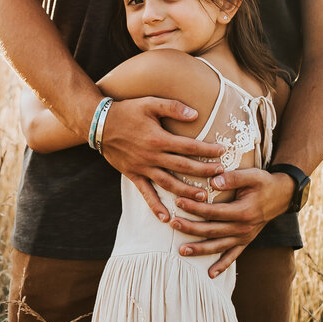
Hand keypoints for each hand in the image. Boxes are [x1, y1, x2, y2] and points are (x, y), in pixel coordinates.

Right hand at [99, 97, 229, 224]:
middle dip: (204, 172)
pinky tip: (167, 218)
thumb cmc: (127, 111)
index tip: (222, 152)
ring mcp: (143, 168)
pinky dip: (155, 207)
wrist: (99, 124)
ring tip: (203, 198)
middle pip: (184, 167)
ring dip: (186, 192)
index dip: (207, 150)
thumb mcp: (150, 103)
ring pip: (169, 183)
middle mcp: (152, 156)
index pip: (189, 146)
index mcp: (159, 138)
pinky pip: (146, 193)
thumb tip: (195, 115)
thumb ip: (173, 107)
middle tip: (221, 175)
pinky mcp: (133, 175)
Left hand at [170, 168, 294, 274]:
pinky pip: (233, 256)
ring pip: (218, 246)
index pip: (213, 212)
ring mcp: (244, 237)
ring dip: (200, 250)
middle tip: (172, 223)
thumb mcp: (252, 176)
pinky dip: (222, 266)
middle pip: (212, 231)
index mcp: (242, 211)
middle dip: (190, 228)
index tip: (178, 202)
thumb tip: (213, 181)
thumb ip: (233, 178)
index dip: (194, 208)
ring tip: (181, 251)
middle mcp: (242, 228)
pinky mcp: (246, 241)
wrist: (282, 196)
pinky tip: (210, 274)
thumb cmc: (264, 183)